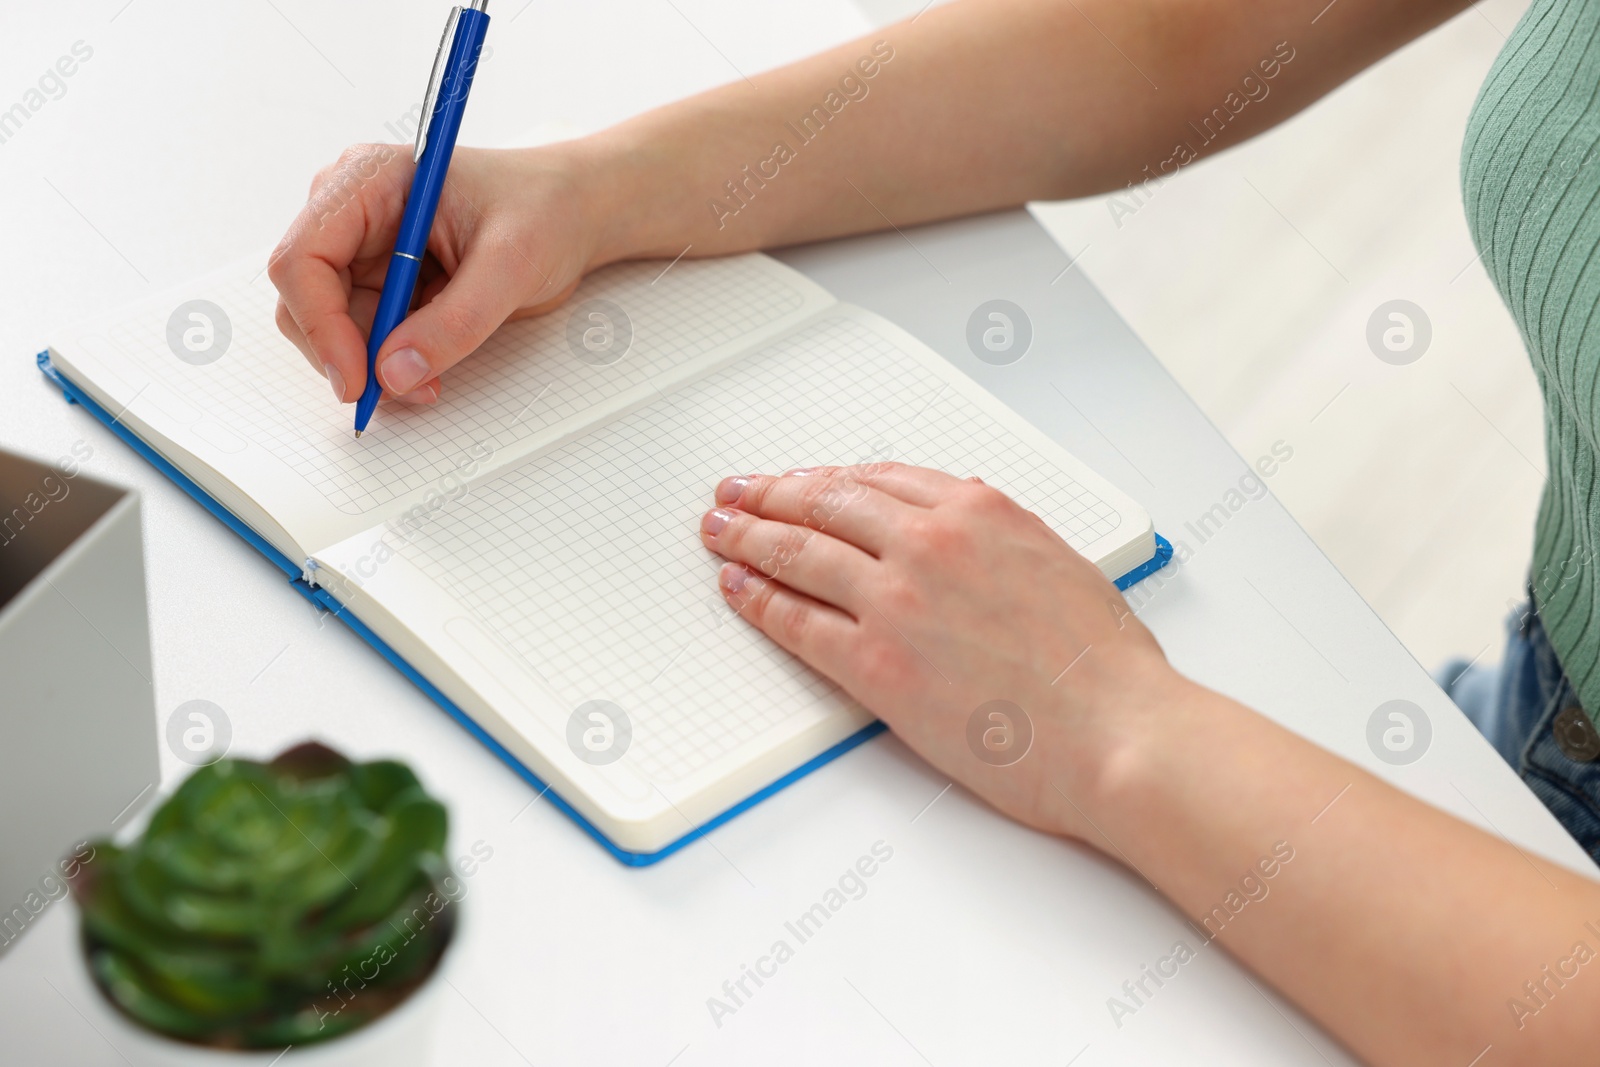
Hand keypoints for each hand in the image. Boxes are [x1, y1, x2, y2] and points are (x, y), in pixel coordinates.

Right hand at [267, 143, 599, 405]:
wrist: (571, 213)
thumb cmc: (544, 212)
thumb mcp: (511, 264)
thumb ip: (456, 321)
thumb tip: (393, 375)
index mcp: (368, 181)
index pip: (303, 258)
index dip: (319, 325)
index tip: (356, 381)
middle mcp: (351, 212)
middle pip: (306, 299)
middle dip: (347, 354)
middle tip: (402, 391)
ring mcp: (363, 249)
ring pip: (332, 327)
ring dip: (372, 367)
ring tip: (430, 383)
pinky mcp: (382, 282)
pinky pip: (364, 337)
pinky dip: (389, 364)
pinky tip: (430, 371)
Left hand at [698, 462, 1181, 839]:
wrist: (1116, 733)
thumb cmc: (1105, 668)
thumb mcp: (1061, 565)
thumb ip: (1000, 539)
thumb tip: (963, 523)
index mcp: (980, 511)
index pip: (878, 479)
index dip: (827, 478)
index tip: (802, 480)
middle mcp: (930, 541)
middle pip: (826, 504)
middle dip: (772, 495)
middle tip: (739, 493)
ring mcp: (897, 599)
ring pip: (800, 551)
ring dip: (749, 537)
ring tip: (720, 531)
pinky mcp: (875, 662)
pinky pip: (796, 620)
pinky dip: (758, 600)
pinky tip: (738, 589)